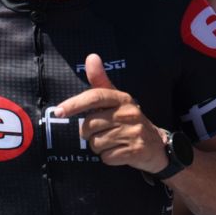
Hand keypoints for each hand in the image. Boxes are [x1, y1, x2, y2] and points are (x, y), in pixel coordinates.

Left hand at [53, 53, 166, 172]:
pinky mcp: (135, 151)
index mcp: (122, 99)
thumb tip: (91, 57)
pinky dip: (108, 157)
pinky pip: (106, 157)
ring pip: (96, 143)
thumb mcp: (116, 100)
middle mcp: (129, 113)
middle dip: (88, 133)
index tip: (59, 111)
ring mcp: (133, 132)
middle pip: (89, 125)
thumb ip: (100, 81)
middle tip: (101, 132)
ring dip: (98, 146)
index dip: (75, 104)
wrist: (156, 145)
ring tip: (112, 141)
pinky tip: (118, 151)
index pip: (95, 97)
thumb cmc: (128, 121)